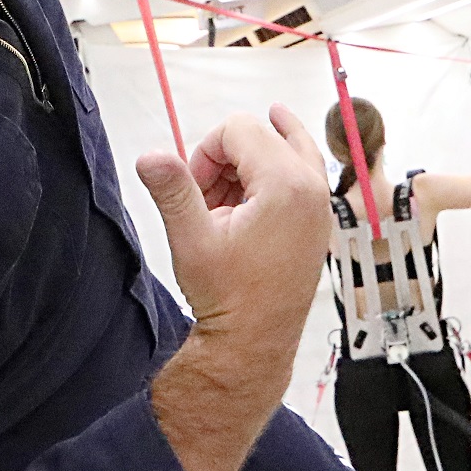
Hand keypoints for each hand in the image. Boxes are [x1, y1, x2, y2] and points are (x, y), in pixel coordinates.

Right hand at [139, 104, 329, 470]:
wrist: (254, 342)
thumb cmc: (230, 298)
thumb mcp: (191, 239)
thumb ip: (172, 190)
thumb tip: (150, 157)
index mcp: (287, 185)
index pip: (239, 128)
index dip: (205, 151)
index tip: (194, 191)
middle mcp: (313, 189)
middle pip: (261, 135)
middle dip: (226, 160)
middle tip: (206, 202)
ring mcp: (320, 205)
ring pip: (280, 151)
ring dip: (245, 170)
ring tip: (223, 212)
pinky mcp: (317, 219)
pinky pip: (295, 175)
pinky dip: (265, 183)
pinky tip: (241, 211)